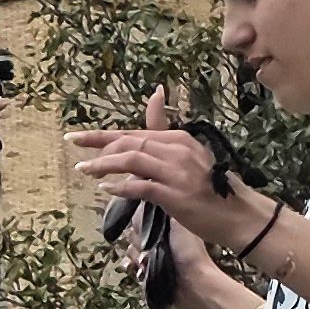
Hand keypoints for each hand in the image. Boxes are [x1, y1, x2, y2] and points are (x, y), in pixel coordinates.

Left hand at [69, 87, 240, 238]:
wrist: (234, 213)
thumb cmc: (208, 186)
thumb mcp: (186, 155)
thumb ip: (163, 134)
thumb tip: (155, 96)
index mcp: (177, 138)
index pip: (132, 132)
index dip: (100, 135)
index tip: (74, 137)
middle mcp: (176, 150)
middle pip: (129, 142)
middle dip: (98, 148)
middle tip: (78, 160)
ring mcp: (176, 171)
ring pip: (132, 159)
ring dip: (104, 165)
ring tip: (85, 171)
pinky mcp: (175, 194)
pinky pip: (141, 186)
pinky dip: (121, 187)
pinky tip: (106, 188)